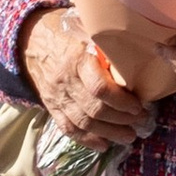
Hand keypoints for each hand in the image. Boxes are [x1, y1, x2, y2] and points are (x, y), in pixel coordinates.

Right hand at [23, 7, 150, 144]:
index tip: (139, 105)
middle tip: (141, 121)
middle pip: (94, 109)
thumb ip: (109, 43)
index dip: (121, 101)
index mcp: (77, 60)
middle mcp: (65, 81)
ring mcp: (56, 97)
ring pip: (82, 123)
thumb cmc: (68, 33)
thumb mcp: (88, 30)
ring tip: (129, 136)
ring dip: (108, 133)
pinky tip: (104, 145)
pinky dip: (87, 140)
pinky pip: (68, 129)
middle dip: (121, 120)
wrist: (31, 41)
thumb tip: (144, 47)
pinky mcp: (51, 107)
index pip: (99, 87)